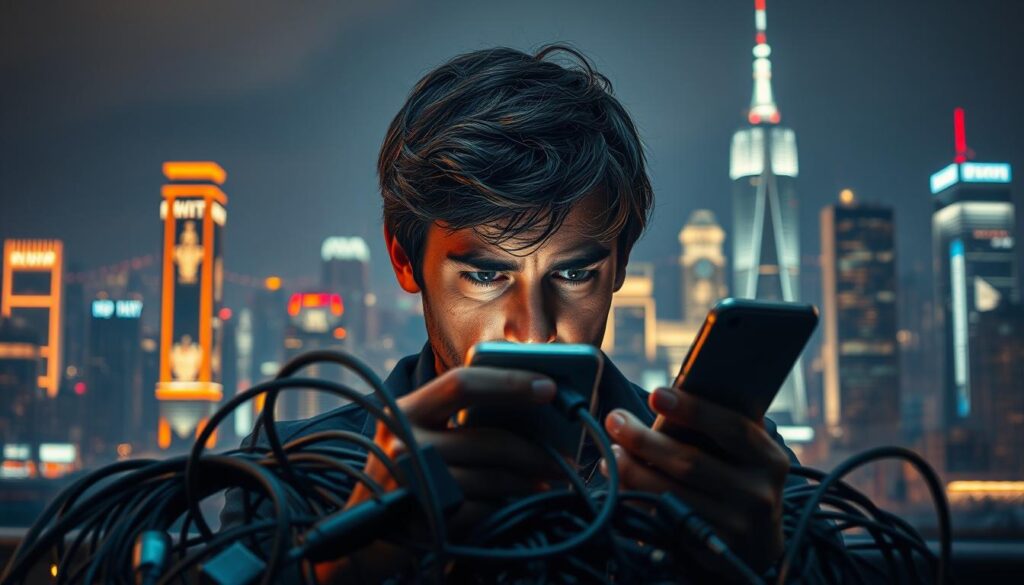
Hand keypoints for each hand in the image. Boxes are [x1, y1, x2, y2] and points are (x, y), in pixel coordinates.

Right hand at [349, 366, 563, 530]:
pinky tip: (526, 499)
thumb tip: (531, 405)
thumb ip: (458, 417)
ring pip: (491, 476)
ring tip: (554, 477)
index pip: (462, 383)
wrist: (362, 539)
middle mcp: (402, 441)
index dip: (509, 381)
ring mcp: (412, 482)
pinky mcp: (424, 517)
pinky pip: (483, 508)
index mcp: (404, 410)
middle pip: (484, 435)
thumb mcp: (420, 436)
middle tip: (568, 449)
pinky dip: (509, 504)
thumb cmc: (405, 477)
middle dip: (533, 444)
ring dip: (530, 479)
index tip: (549, 386)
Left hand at [601, 387, 789, 572]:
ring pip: (670, 493)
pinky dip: (636, 498)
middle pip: (691, 462)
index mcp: (769, 460)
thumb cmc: (740, 483)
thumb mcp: (746, 458)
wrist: (758, 547)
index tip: (657, 395)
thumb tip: (662, 403)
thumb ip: (717, 432)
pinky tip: (619, 482)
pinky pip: (663, 518)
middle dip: (645, 440)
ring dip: (632, 470)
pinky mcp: (708, 547)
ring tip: (612, 452)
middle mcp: (757, 494)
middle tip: (615, 421)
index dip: (693, 410)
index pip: (733, 428)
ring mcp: (734, 525)